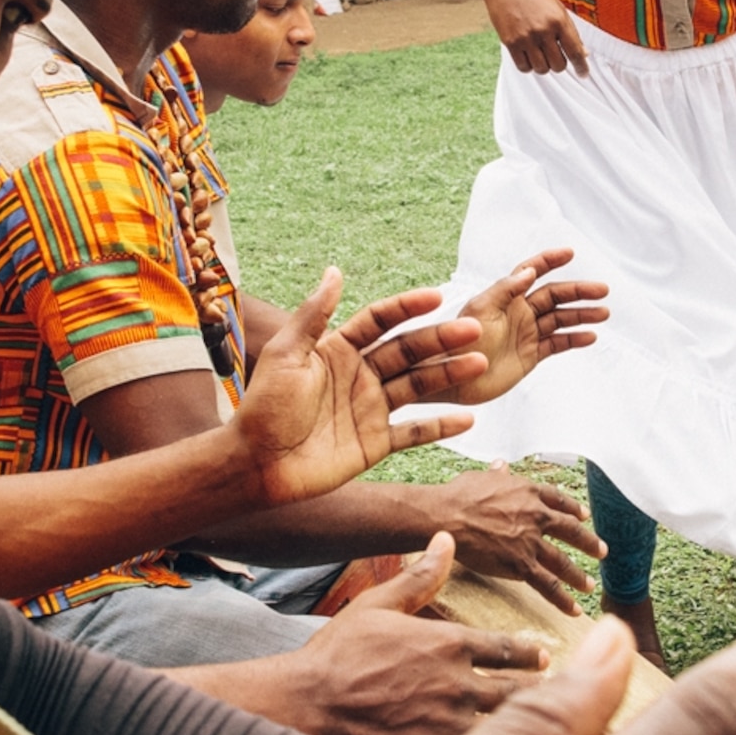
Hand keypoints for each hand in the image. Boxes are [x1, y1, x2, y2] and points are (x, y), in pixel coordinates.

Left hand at [234, 269, 488, 505]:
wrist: (256, 464)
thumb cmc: (263, 406)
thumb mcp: (286, 354)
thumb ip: (314, 314)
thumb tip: (335, 270)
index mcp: (339, 349)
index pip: (380, 320)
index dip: (407, 307)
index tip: (436, 296)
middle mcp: (361, 375)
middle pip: (408, 351)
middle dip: (440, 339)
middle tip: (473, 330)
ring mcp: (371, 409)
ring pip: (419, 386)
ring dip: (449, 374)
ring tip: (479, 364)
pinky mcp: (376, 443)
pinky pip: (415, 433)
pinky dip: (441, 426)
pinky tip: (469, 418)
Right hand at [283, 535, 550, 734]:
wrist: (305, 704)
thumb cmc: (337, 654)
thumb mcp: (378, 604)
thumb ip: (420, 577)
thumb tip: (446, 539)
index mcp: (451, 643)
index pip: (513, 649)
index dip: (534, 655)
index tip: (544, 658)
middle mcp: (460, 683)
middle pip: (522, 691)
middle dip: (541, 693)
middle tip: (555, 696)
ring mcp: (449, 725)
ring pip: (508, 729)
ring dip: (525, 728)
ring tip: (539, 731)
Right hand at [430, 462, 602, 613]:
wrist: (447, 516)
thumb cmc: (458, 495)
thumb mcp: (481, 477)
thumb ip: (497, 474)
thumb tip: (500, 465)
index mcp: (529, 491)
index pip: (559, 500)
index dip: (573, 509)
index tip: (583, 516)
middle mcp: (537, 516)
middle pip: (571, 531)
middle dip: (589, 543)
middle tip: (602, 551)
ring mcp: (531, 541)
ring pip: (562, 562)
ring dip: (578, 576)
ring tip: (589, 586)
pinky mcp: (521, 565)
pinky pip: (547, 585)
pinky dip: (563, 599)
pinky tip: (574, 610)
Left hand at [454, 248, 608, 403]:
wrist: (452, 378)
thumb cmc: (460, 342)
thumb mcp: (480, 310)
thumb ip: (505, 289)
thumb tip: (530, 271)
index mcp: (506, 296)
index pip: (532, 271)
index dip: (549, 260)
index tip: (570, 253)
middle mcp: (519, 312)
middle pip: (554, 296)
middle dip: (578, 292)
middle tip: (602, 290)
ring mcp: (527, 333)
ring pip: (560, 319)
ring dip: (581, 315)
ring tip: (603, 313)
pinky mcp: (531, 355)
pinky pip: (557, 344)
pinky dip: (574, 339)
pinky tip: (590, 336)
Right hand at [484, 0, 590, 77]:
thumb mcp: (556, 7)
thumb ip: (570, 30)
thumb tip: (583, 53)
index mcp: (558, 20)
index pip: (575, 51)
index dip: (581, 66)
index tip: (583, 74)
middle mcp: (543, 30)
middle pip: (559, 65)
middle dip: (560, 64)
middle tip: (556, 56)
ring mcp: (525, 38)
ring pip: (542, 69)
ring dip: (544, 66)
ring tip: (541, 53)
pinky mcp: (510, 43)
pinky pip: (524, 67)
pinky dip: (529, 66)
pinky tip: (529, 55)